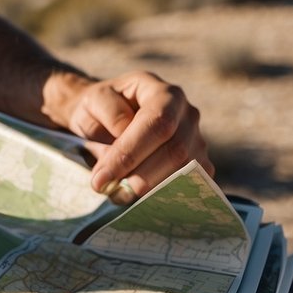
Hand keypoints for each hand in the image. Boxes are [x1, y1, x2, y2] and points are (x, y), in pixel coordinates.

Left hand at [60, 71, 211, 201]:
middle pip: (176, 151)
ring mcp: (197, 140)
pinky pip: (190, 185)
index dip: (130, 153)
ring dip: (149, 189)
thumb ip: (110, 114)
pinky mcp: (197, 164)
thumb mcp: (94, 100)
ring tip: (118, 193)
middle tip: (108, 190)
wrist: (106, 118)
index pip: (157, 123)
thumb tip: (124, 137)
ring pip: (184, 171)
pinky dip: (163, 195)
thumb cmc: (100, 109)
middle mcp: (187, 114)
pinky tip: (138, 198)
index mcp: (164, 93)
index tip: (102, 177)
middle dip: (139, 176)